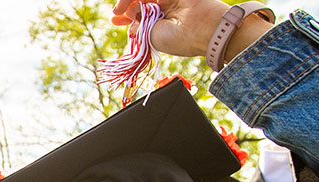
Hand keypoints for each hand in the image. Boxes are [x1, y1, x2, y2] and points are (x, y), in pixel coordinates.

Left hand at [112, 0, 271, 60]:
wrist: (204, 30)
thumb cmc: (182, 40)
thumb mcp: (153, 37)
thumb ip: (140, 24)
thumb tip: (130, 14)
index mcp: (163, 23)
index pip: (141, 15)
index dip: (126, 16)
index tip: (115, 19)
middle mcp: (166, 9)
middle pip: (139, 2)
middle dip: (124, 6)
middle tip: (116, 15)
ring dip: (128, 1)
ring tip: (120, 10)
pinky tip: (130, 3)